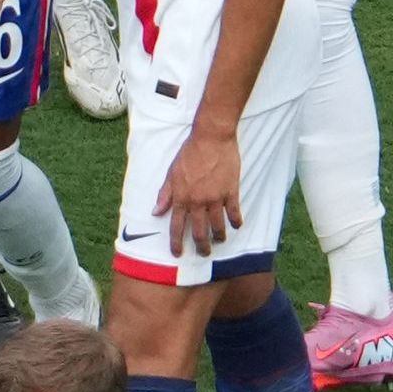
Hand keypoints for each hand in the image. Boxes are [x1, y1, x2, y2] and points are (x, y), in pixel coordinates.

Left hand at [158, 118, 244, 252]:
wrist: (211, 138)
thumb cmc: (189, 153)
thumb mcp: (172, 173)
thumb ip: (165, 194)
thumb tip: (156, 212)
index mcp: (181, 197)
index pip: (177, 227)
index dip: (176, 243)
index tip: (178, 254)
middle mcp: (198, 201)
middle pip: (199, 232)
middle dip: (201, 246)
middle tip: (204, 253)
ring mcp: (216, 197)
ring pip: (218, 226)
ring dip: (219, 237)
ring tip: (220, 240)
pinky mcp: (231, 191)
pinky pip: (234, 212)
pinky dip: (236, 222)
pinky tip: (236, 226)